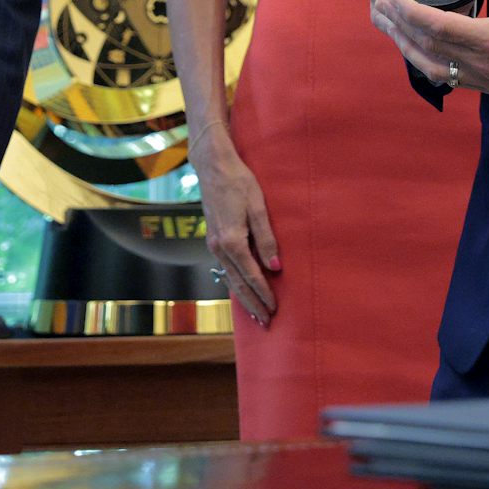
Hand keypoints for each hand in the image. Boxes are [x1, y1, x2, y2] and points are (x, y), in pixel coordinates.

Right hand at [192, 123, 278, 326]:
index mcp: (232, 241)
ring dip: (242, 297)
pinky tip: (240, 288)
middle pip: (238, 283)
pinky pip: (225, 268)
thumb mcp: (258, 208)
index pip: (252, 276)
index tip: (275, 309)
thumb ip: (267, 239)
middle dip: (252, 304)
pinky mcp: (213, 238)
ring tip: (254, 313)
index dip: (264, 294)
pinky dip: (234, 282)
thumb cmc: (239, 182)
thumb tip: (275, 268)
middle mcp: (219, 247)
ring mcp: (213, 244)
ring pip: (229, 277)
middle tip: (266, 322)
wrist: (213, 166)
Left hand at [369, 0, 488, 95]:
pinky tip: (412, 45)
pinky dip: (424, 60)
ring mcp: (482, 81)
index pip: (439, 28)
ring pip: (431, 67)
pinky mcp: (485, 88)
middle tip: (380, 0)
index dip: (411, 13)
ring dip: (405, 45)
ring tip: (387, 22)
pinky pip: (445, 77)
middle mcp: (482, 65)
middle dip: (399, 24)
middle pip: (427, 47)